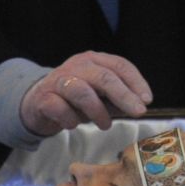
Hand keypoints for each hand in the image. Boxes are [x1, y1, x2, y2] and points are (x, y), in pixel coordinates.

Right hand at [20, 51, 153, 137]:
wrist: (37, 103)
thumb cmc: (74, 99)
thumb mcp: (99, 96)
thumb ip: (117, 100)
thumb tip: (139, 106)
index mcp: (94, 60)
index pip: (119, 65)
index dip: (136, 81)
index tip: (147, 99)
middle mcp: (77, 66)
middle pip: (103, 77)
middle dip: (124, 95)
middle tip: (138, 112)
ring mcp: (59, 80)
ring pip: (82, 91)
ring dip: (98, 111)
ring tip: (105, 125)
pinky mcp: (44, 98)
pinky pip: (60, 108)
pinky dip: (71, 119)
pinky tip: (74, 125)